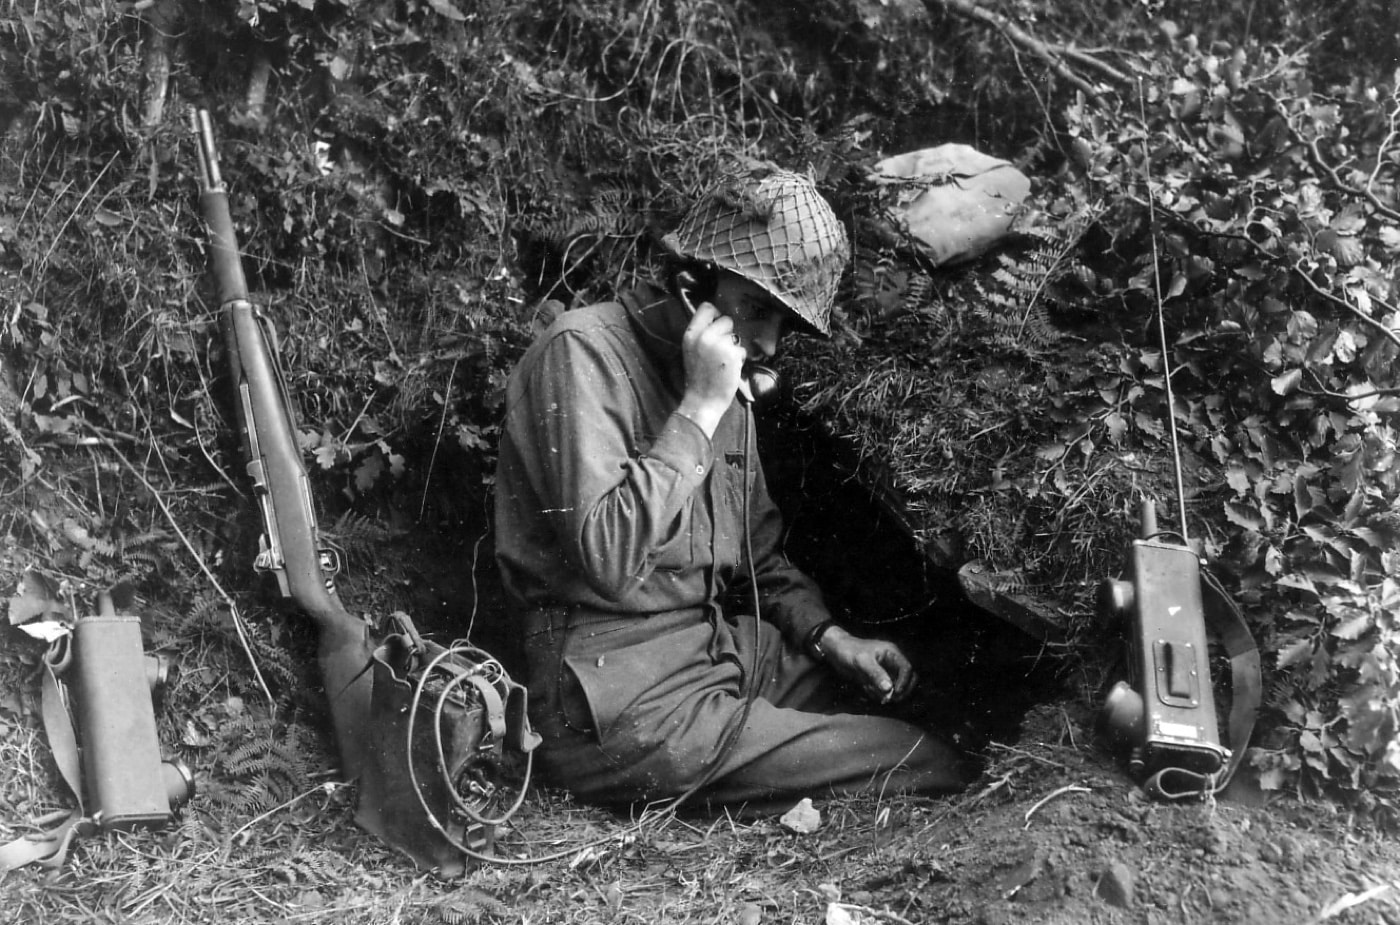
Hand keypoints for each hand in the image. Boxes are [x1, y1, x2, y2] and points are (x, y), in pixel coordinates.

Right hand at [677, 300, 745, 434]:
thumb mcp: (692, 350)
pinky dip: (739, 359)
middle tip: (721, 350)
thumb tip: (718, 319)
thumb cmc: (698, 377)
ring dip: (734, 347)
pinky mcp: (732, 354)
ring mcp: (718, 344)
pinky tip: (729, 369)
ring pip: (735, 335)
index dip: (715, 314)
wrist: (702, 400)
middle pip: (725, 319)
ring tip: (724, 362)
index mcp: (690, 334)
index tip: (717, 325)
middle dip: (727, 333)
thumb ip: (702, 334)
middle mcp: (703, 336)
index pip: (706, 307)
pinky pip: (742, 349)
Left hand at [817, 626, 917, 704]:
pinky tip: (866, 688)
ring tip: (871, 689)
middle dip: (900, 690)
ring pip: (895, 686)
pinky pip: (883, 690)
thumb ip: (876, 674)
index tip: (895, 693)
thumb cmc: (849, 651)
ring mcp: (885, 670)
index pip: (907, 669)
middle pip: (907, 679)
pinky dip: (877, 693)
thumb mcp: (862, 662)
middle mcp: (891, 662)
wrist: (835, 651)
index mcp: (892, 653)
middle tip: (889, 699)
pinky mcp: (878, 678)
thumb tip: (889, 689)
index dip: (904, 682)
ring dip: (885, 692)